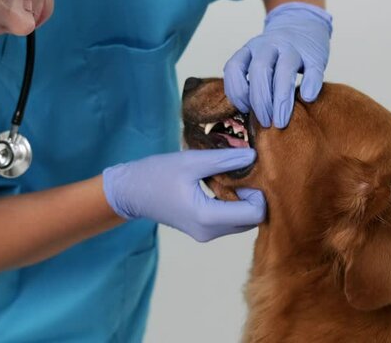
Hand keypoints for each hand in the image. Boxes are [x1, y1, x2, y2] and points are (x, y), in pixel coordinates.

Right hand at [102, 149, 265, 241]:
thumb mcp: (192, 161)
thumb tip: (254, 156)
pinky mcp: (204, 231)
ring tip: (229, 177)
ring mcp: (206, 234)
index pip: (255, 213)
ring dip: (244, 199)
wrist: (131, 192)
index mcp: (207, 217)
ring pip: (243, 221)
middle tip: (241, 172)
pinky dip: (234, 204)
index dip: (260, 193)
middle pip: (252, 219)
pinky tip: (222, 185)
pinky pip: (231, 220)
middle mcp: (210, 232)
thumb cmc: (157, 174)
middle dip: (254, 196)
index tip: (248, 171)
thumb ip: (225, 160)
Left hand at [224, 2, 332, 128]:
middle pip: (259, 71)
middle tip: (265, 122)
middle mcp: (268, 46)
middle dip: (260, 101)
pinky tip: (308, 98)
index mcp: (250, 49)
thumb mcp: (257, 59)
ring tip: (281, 121)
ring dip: (280, 99)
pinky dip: (310, 84)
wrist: (303, 22)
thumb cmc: (277, 53)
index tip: (245, 110)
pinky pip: (313, 70)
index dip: (236, 92)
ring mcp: (292, 48)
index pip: (234, 68)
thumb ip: (251, 81)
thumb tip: (250, 116)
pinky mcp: (314, 54)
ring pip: (284, 70)